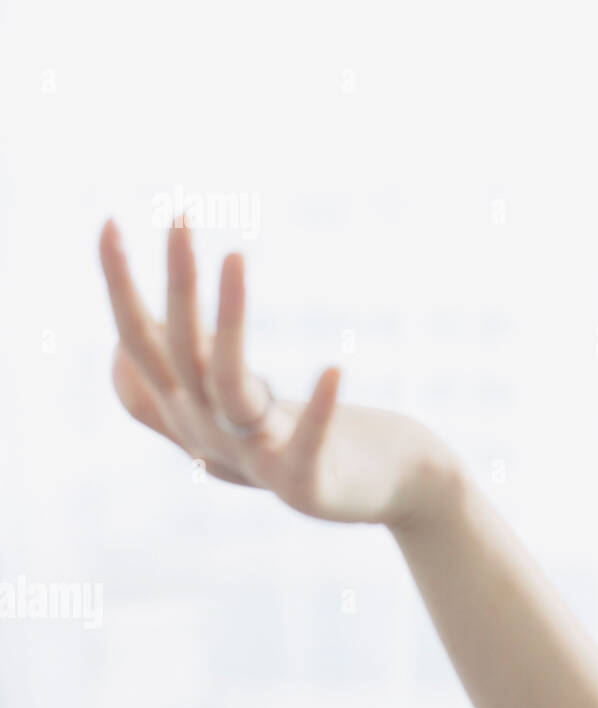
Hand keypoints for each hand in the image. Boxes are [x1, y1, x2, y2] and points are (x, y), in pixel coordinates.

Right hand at [97, 215, 463, 529]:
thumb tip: (118, 351)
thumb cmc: (305, 442)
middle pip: (181, 352)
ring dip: (230, 320)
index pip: (142, 342)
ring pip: (231, 387)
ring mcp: (256, 461)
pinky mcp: (306, 484)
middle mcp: (211, 435)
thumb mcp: (231, 412)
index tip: (109, 222)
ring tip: (236, 256)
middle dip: (178, 281)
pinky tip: (334, 367)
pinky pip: (310, 441)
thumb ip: (179, 387)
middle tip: (180, 216)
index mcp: (192, 411)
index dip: (120, 287)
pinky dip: (320, 406)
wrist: (378, 491)